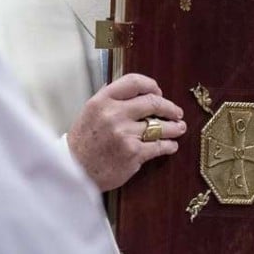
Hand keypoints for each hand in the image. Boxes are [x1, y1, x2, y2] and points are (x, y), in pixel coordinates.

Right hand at [67, 73, 185, 190]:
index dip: (151, 85)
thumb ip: (109, 98)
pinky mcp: (133, 153)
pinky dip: (169, 145)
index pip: (134, 82)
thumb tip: (131, 88)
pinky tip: (171, 145)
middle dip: (170, 107)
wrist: (73, 171)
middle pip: (153, 102)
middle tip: (176, 112)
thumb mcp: (89, 112)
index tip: (158, 91)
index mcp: (102, 101)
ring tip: (179, 127)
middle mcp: (114, 114)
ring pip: (160, 125)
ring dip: (174, 127)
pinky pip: (159, 146)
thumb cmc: (82, 143)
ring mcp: (124, 134)